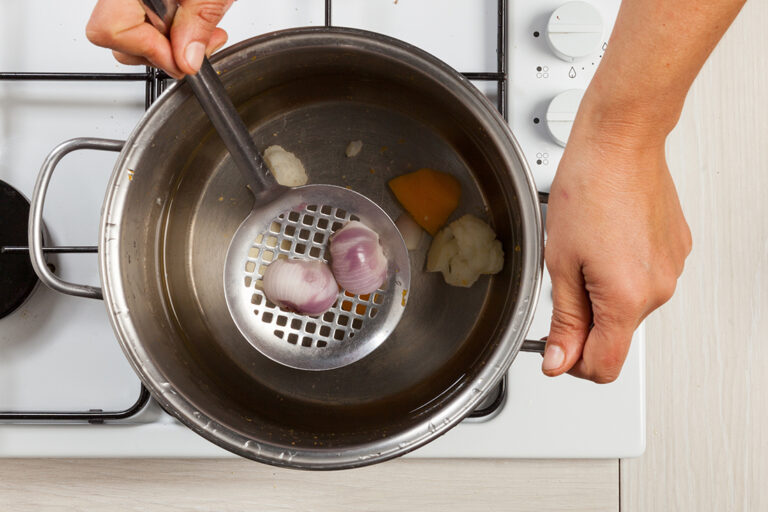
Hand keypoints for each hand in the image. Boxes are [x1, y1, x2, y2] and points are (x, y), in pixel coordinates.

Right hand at [86, 0, 233, 78]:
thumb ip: (196, 24)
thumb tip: (185, 63)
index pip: (112, 31)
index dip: (151, 51)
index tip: (183, 59)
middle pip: (117, 41)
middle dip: (162, 53)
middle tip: (198, 48)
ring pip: (129, 36)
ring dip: (169, 46)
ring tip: (203, 34)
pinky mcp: (145, 2)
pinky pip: (143, 24)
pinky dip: (170, 33)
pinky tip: (194, 27)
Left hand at [542, 101, 691, 382]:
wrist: (621, 141)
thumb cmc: (588, 189)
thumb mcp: (559, 262)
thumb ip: (565, 319)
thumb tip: (560, 362)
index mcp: (627, 298)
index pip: (605, 366)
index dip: (573, 363)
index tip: (556, 347)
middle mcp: (659, 290)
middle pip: (615, 335)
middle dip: (585, 320)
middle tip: (563, 279)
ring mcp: (672, 270)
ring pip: (629, 307)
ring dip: (603, 293)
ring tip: (586, 250)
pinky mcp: (677, 252)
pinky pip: (644, 280)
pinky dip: (621, 272)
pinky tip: (606, 240)